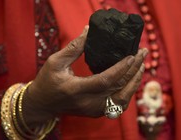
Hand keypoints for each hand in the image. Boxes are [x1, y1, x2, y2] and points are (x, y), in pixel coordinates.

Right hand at [22, 26, 147, 126]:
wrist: (43, 104)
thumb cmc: (47, 82)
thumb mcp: (55, 62)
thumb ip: (73, 48)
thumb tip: (88, 32)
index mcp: (75, 90)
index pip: (104, 81)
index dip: (120, 69)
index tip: (132, 55)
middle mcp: (87, 103)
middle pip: (118, 90)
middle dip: (133, 72)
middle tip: (142, 55)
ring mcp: (93, 110)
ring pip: (122, 100)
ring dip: (134, 83)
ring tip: (141, 67)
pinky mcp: (96, 112)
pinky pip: (118, 104)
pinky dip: (128, 92)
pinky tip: (131, 80)